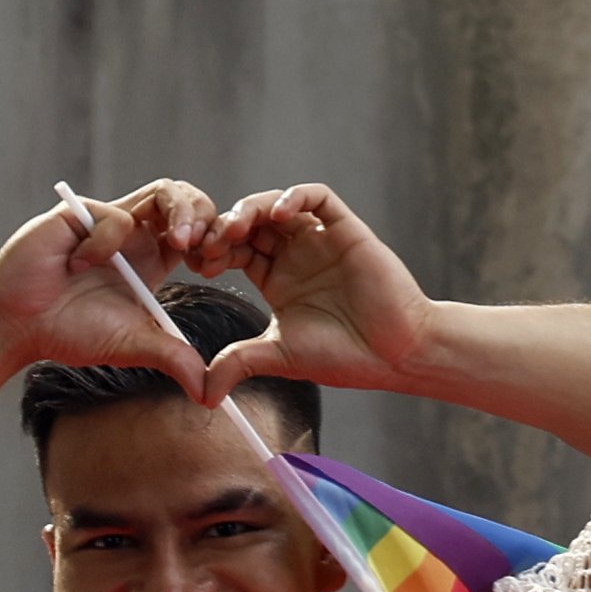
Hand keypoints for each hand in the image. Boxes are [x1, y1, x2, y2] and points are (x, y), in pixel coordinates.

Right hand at [0, 180, 217, 384]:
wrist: (17, 325)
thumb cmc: (70, 333)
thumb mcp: (133, 346)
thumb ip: (174, 360)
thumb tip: (211, 395)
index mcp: (153, 259)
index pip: (199, 230)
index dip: (214, 240)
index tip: (212, 265)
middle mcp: (136, 234)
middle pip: (187, 200)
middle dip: (203, 215)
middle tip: (201, 244)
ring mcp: (110, 219)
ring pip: (163, 193)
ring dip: (178, 213)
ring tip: (176, 243)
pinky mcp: (83, 212)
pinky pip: (116, 218)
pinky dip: (106, 244)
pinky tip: (77, 266)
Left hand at [194, 183, 437, 399]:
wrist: (394, 354)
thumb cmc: (343, 357)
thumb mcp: (278, 357)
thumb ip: (238, 364)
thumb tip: (203, 394)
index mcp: (275, 280)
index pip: (234, 251)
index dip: (212, 251)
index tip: (197, 263)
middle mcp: (295, 255)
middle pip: (249, 224)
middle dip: (223, 228)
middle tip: (207, 244)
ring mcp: (320, 240)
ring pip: (276, 205)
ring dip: (250, 209)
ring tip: (235, 229)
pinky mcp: (345, 229)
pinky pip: (316, 197)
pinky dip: (293, 197)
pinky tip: (276, 214)